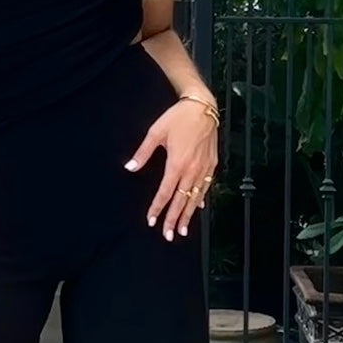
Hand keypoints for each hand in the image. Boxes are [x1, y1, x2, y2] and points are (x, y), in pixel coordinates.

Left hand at [125, 98, 217, 240]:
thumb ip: (143, 153)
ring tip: (183, 229)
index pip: (165, 192)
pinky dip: (200, 199)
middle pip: (181, 200)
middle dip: (174, 219)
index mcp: (176, 163)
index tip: (151, 220)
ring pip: (195, 197)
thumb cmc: (178, 118)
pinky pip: (206, 187)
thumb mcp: (156, 132)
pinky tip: (197, 208)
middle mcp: (192, 170)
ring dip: (188, 214)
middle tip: (168, 235)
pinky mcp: (212, 164)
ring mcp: (204, 168)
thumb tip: (130, 167)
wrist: (203, 107)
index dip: (157, 208)